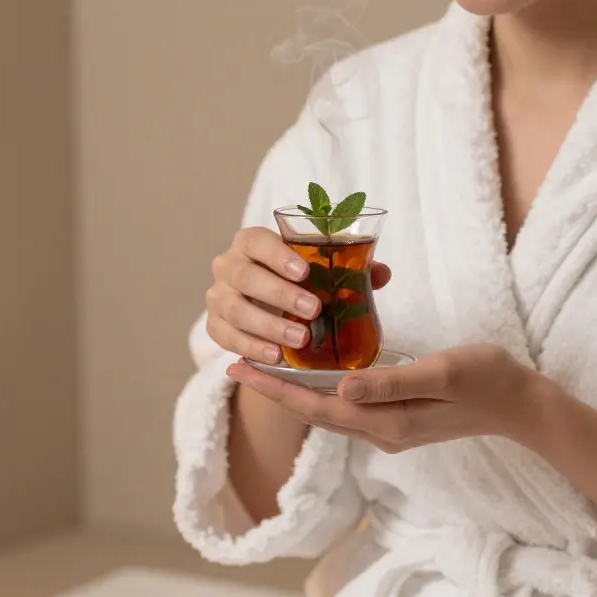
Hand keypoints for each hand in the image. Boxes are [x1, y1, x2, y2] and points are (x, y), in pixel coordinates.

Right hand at [207, 227, 391, 364]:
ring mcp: (218, 296)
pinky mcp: (215, 325)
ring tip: (300, 339)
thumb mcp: (322, 274)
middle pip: (244, 276)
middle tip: (313, 309)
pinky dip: (251, 347)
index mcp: (251, 243)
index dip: (278, 255)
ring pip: (235, 309)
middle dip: (279, 294)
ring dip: (268, 325)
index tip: (304, 272)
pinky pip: (226, 337)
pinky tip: (275, 356)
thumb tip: (381, 272)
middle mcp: (228, 265)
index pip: (257, 241)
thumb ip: (351, 270)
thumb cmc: (299, 284)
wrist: (269, 310)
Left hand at [227, 344, 543, 453]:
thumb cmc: (487, 381)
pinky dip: (322, 390)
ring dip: (294, 392)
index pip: (317, 409)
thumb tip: (339, 389)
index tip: (238, 370)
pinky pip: (348, 405)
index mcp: (387, 423)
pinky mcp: (398, 416)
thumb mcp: (441, 374)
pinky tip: (312, 373)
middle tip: (234, 366)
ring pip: (329, 410)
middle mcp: (382, 432)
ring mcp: (390, 427)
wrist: (522, 405)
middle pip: (315, 413)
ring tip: (262, 368)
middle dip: (274, 391)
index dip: (275, 391)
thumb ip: (391, 383)